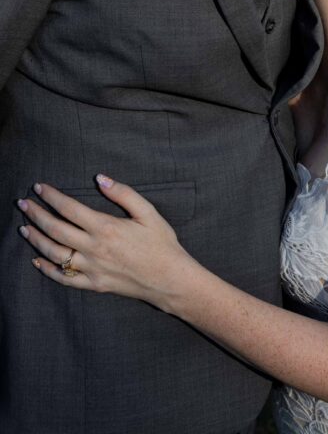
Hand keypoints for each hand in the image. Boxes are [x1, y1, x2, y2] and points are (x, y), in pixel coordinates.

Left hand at [16, 176, 193, 309]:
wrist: (170, 280)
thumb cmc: (162, 243)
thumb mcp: (148, 212)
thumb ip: (123, 194)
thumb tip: (100, 178)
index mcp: (106, 228)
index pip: (70, 208)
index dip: (52, 196)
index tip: (39, 187)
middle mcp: (94, 248)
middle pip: (56, 229)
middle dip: (36, 214)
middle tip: (23, 204)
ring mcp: (91, 269)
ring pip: (55, 253)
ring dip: (36, 239)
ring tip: (24, 227)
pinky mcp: (93, 285)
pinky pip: (64, 278)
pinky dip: (47, 269)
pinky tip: (37, 259)